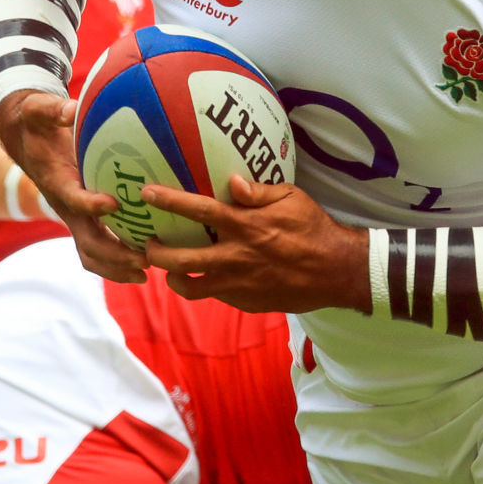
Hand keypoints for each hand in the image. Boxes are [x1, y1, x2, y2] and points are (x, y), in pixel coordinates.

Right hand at [0, 90, 142, 282]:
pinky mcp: (83, 219)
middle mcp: (64, 204)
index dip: (88, 203)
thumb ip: (51, 110)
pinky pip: (97, 248)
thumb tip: (70, 108)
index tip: (112, 204)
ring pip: (90, 251)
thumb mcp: (38, 110)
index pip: (70, 197)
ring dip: (115, 266)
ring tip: (147, 274)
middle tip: (145, 260)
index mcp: (55, 180)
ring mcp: (73, 216)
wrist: (24, 139)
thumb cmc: (36, 122)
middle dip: (113, 252)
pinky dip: (116, 261)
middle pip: (84, 239)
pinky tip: (146, 264)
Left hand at [140, 176, 366, 313]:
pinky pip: (214, 295)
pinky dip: (205, 285)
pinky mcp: (244, 301)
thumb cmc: (314, 229)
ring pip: (189, 286)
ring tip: (170, 268)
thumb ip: (259, 191)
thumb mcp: (292, 198)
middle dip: (155, 251)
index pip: (198, 211)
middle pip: (179, 258)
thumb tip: (231, 182)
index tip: (146, 193)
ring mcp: (237, 283)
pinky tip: (208, 276)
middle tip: (149, 243)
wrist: (336, 271)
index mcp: (245, 226)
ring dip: (172, 277)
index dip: (169, 201)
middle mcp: (235, 256)